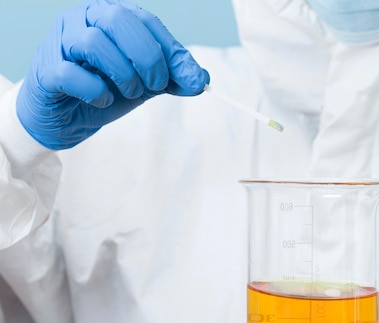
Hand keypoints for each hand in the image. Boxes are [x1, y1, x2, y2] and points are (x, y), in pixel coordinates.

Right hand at [16, 0, 208, 149]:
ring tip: (130, 92)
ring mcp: (60, 42)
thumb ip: (173, 79)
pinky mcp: (46, 71)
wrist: (68, 119)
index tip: (191, 79)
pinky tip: (103, 100)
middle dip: (147, 56)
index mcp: (110, 17)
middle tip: (157, 84)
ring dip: (123, 73)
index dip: (171, 50)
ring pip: (93, 42)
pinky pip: (70, 73)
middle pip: (118, 20)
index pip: (146, 21)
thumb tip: (201, 80)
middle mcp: (83, 20)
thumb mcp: (146, 83)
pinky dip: (95, 90)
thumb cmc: (105, 90)